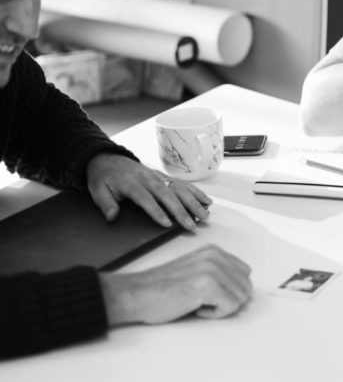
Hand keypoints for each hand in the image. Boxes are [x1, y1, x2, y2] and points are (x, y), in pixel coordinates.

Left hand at [86, 153, 211, 230]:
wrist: (107, 158)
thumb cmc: (104, 177)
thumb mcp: (97, 190)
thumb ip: (105, 204)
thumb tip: (112, 216)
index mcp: (132, 183)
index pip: (146, 199)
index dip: (157, 211)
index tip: (166, 223)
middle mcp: (148, 179)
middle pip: (168, 195)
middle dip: (182, 210)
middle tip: (192, 224)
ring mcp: (158, 177)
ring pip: (179, 189)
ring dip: (193, 202)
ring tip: (204, 214)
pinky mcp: (164, 177)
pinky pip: (182, 184)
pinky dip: (195, 192)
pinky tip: (206, 200)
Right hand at [100, 245, 252, 324]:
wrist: (136, 294)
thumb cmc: (161, 288)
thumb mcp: (195, 270)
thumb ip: (218, 272)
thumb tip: (242, 288)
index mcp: (214, 251)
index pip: (245, 273)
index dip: (231, 290)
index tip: (210, 294)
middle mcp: (215, 256)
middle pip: (246, 286)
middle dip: (229, 299)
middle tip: (203, 301)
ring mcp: (212, 269)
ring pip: (240, 297)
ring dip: (221, 307)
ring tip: (197, 303)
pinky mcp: (207, 285)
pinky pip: (230, 306)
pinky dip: (215, 314)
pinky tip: (196, 308)